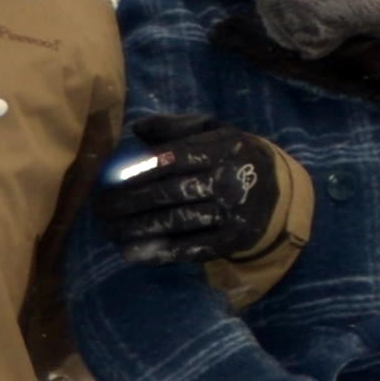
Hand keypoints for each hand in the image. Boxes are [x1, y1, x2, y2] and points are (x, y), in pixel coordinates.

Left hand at [91, 113, 284, 268]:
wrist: (278, 190)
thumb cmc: (231, 156)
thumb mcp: (213, 132)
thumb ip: (176, 127)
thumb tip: (137, 128)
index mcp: (224, 148)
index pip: (172, 160)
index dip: (137, 172)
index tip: (108, 181)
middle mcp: (230, 180)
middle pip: (170, 193)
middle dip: (129, 203)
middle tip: (101, 210)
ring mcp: (234, 213)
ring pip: (177, 221)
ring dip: (138, 229)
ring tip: (110, 231)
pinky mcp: (235, 239)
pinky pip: (194, 248)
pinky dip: (162, 252)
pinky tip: (134, 253)